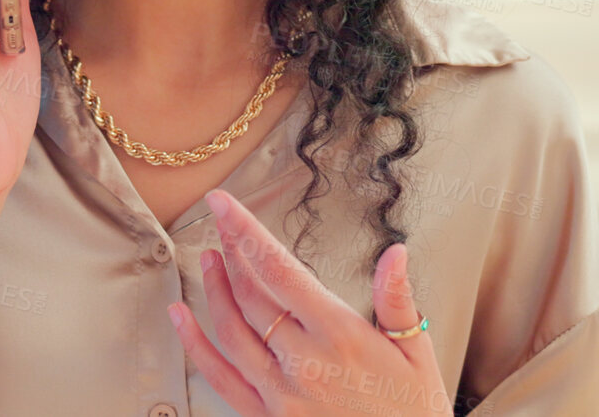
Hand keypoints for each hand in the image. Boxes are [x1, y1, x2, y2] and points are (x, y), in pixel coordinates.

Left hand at [167, 189, 449, 416]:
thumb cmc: (413, 413)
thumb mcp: (418, 354)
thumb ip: (398, 300)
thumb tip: (395, 252)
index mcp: (340, 335)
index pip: (279, 269)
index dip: (246, 231)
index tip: (223, 202)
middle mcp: (303, 361)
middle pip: (251, 293)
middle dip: (232, 251)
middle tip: (222, 222)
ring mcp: (279, 393)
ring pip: (231, 329)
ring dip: (214, 288)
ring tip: (209, 257)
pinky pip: (220, 377)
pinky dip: (194, 343)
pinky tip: (180, 315)